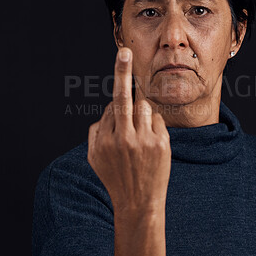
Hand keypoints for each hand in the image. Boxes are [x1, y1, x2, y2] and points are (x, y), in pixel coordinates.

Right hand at [87, 47, 171, 214]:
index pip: (112, 106)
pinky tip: (151, 144)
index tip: (124, 70)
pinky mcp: (161, 144)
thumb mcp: (94, 158)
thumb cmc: (115, 178)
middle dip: (122, 72)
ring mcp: (144, 140)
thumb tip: (107, 110)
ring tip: (140, 136)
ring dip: (143, 112)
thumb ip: (95, 131)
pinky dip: (154, 125)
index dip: (118, 106)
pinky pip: (158, 120)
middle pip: (123, 97)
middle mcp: (123, 137)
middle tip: (125, 52)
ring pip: (144, 107)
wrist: (138, 203)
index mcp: (104, 139)